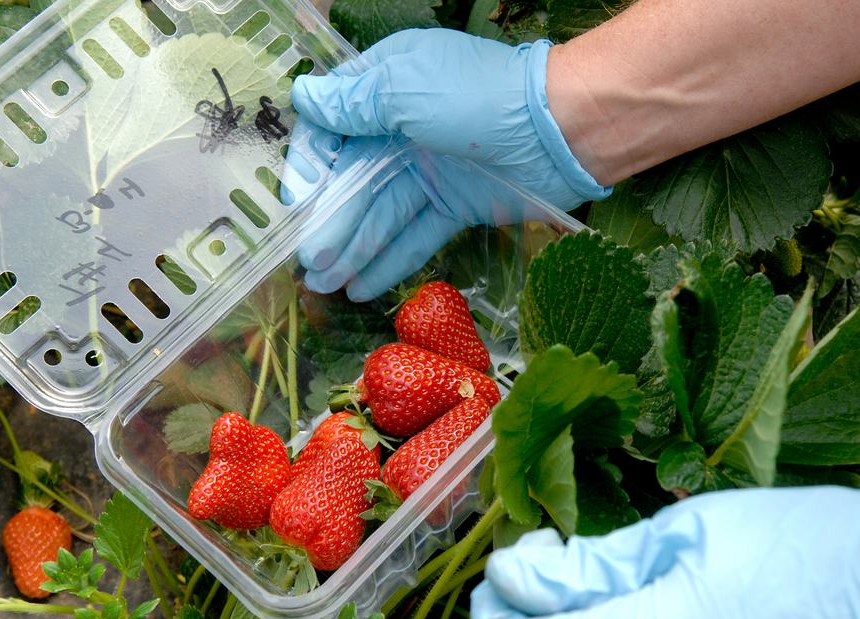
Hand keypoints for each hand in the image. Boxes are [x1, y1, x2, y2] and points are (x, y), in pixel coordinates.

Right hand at [285, 28, 608, 300]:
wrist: (561, 130)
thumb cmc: (480, 97)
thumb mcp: (407, 89)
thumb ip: (355, 103)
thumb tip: (303, 97)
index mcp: (386, 90)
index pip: (332, 131)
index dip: (311, 168)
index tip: (297, 204)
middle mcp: (402, 131)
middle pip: (354, 182)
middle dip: (330, 224)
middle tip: (310, 264)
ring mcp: (430, 171)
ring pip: (382, 215)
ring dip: (353, 250)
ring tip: (326, 285)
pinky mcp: (456, 207)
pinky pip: (415, 236)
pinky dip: (391, 261)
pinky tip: (363, 288)